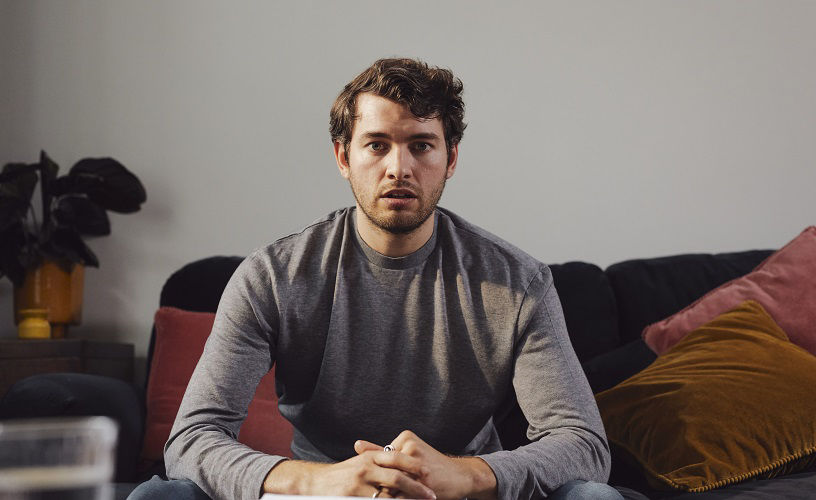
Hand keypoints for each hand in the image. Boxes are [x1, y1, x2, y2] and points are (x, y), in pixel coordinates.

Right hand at [262, 452, 435, 498]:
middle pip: (397, 477)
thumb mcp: (360, 463)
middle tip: (431, 495)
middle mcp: (365, 468)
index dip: (414, 465)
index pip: (397, 458)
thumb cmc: (341, 475)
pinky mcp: (353, 498)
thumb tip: (402, 463)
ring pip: (389, 495)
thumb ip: (378, 462)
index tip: (429, 473)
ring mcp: (359, 485)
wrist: (314, 484)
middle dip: (416, 488)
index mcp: (369, 456)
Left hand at [355, 430, 496, 499]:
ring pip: (390, 483)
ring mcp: (416, 462)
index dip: (374, 474)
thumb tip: (357, 445)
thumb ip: (380, 450)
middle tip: (368, 492)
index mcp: (405, 437)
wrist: (460, 476)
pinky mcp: (422, 479)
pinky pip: (401, 494)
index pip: (379, 458)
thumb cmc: (431, 466)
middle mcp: (410, 447)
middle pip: (384, 470)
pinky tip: (398, 498)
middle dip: (376, 485)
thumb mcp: (407, 453)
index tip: (366, 482)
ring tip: (381, 496)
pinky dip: (396, 499)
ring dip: (384, 494)